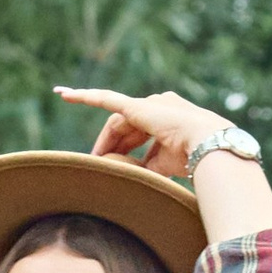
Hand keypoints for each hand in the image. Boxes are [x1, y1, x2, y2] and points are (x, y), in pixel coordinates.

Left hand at [53, 84, 232, 177]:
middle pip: (125, 127)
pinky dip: (85, 97)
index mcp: (167, 118)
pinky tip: (64, 95)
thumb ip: (148, 166)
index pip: (139, 132)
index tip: (111, 159)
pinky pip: (105, 99)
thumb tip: (134, 176)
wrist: (207, 144)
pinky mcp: (137, 107)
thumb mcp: (166, 165)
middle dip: (111, 146)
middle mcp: (157, 105)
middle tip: (99, 165)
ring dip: (104, 141)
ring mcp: (148, 104)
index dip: (124, 146)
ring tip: (92, 159)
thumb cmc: (193, 158)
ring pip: (116, 121)